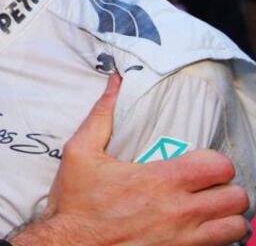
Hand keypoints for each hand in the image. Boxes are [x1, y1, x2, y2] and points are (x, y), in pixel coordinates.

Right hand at [13, 73, 249, 245]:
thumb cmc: (75, 203)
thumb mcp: (80, 153)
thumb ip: (102, 115)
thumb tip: (115, 82)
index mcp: (159, 180)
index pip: (219, 166)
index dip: (214, 163)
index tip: (199, 165)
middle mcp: (178, 211)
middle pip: (236, 197)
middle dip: (225, 189)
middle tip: (207, 187)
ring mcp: (183, 239)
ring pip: (235, 227)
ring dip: (225, 216)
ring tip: (209, 210)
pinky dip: (216, 238)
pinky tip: (198, 230)